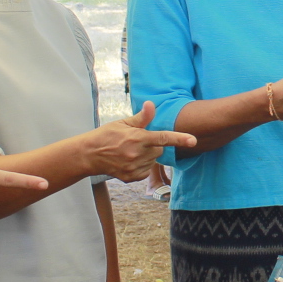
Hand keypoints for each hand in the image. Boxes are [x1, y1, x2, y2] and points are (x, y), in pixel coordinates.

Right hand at [77, 101, 195, 180]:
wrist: (89, 154)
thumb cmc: (107, 135)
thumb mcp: (123, 123)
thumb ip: (142, 117)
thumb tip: (151, 104)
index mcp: (137, 138)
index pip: (163, 138)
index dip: (180, 139)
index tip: (193, 140)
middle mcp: (137, 154)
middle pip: (159, 151)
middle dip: (153, 146)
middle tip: (138, 142)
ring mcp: (134, 167)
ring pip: (153, 162)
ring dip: (147, 157)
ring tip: (130, 151)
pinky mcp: (130, 177)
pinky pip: (146, 171)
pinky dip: (141, 166)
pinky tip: (129, 160)